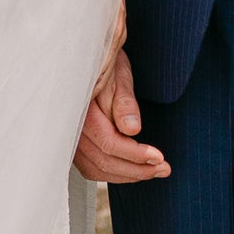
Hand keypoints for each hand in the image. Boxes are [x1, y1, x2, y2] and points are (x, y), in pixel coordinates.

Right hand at [74, 27, 170, 183]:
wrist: (89, 58)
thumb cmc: (106, 63)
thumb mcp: (118, 76)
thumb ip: (124, 103)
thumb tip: (132, 130)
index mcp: (82, 111)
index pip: (110, 144)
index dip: (136, 155)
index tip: (159, 157)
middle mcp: (71, 128)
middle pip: (104, 161)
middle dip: (137, 170)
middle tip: (163, 168)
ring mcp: (69, 138)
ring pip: (96, 169)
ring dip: (127, 175)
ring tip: (153, 172)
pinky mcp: (73, 143)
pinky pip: (90, 167)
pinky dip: (111, 173)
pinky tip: (130, 170)